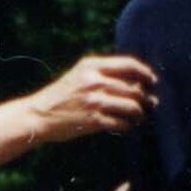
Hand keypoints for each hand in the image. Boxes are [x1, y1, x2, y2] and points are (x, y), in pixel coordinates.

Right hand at [28, 54, 153, 144]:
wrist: (38, 114)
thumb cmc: (63, 94)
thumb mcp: (80, 74)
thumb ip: (105, 73)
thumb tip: (140, 80)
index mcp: (91, 66)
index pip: (130, 65)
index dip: (146, 73)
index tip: (153, 81)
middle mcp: (94, 81)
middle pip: (135, 88)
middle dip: (147, 98)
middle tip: (151, 103)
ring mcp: (94, 101)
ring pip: (133, 107)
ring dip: (141, 114)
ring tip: (141, 116)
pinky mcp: (94, 120)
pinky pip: (123, 123)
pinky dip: (129, 126)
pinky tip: (127, 126)